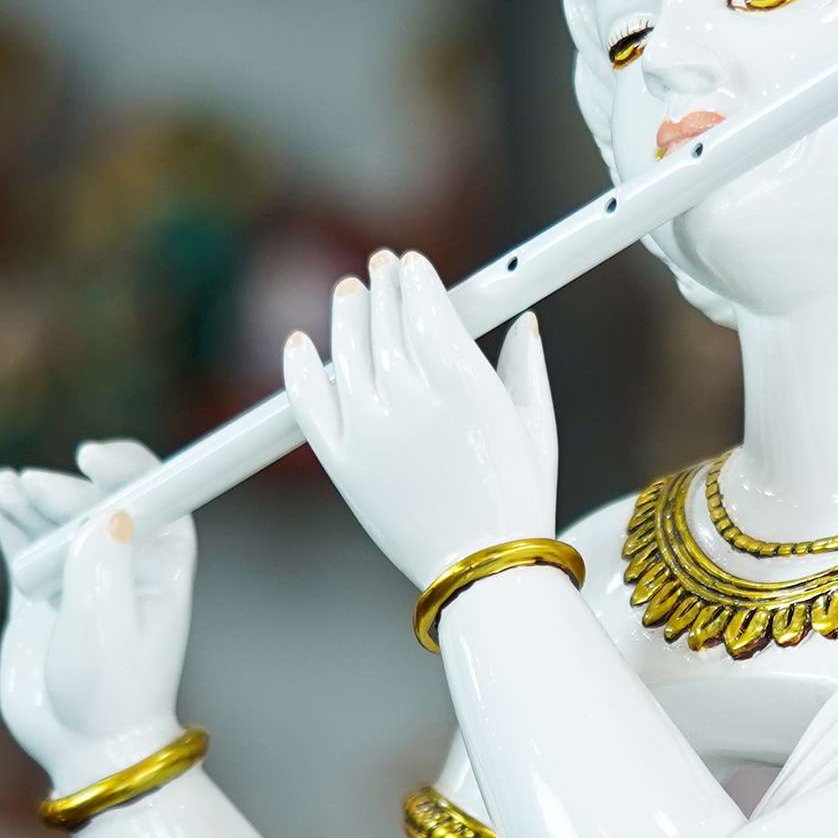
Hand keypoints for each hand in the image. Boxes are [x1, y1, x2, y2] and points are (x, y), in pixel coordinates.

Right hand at [0, 439, 196, 793]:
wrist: (82, 745)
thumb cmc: (112, 692)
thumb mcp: (110, 627)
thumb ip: (104, 566)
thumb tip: (108, 511)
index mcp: (162, 569)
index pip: (157, 497)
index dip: (129, 467)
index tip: (94, 458)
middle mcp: (124, 566)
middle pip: (97, 503)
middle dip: (66, 489)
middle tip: (35, 487)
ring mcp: (79, 577)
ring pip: (56, 519)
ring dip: (34, 498)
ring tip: (11, 489)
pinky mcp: (39, 594)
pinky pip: (25, 544)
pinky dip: (12, 517)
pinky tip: (1, 492)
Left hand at [281, 249, 557, 588]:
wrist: (483, 572)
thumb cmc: (519, 502)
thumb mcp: (537, 429)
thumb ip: (526, 367)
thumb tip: (524, 322)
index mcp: (465, 386)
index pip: (426, 306)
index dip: (415, 278)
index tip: (411, 264)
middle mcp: (411, 401)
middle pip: (385, 320)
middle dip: (383, 286)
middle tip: (380, 267)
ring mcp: (370, 432)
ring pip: (347, 350)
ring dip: (346, 313)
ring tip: (348, 293)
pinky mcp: (343, 464)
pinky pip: (308, 402)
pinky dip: (299, 367)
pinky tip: (300, 342)